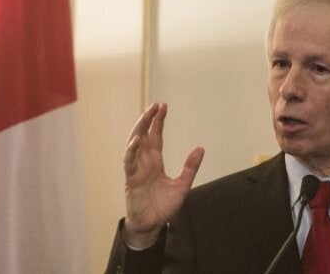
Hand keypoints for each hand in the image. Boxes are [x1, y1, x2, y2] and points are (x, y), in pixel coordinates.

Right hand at [122, 102, 204, 247]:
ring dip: (140, 129)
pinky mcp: (131, 179)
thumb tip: (200, 148)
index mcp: (155, 161)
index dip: (158, 121)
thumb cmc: (163, 206)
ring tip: (147, 115)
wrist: (152, 225)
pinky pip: (129, 161)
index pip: (156, 136)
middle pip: (144, 135)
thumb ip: (190, 167)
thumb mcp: (182, 185)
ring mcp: (136, 169)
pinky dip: (132, 150)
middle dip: (148, 119)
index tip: (163, 106)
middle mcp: (144, 162)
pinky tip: (137, 139)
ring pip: (134, 144)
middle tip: (156, 105)